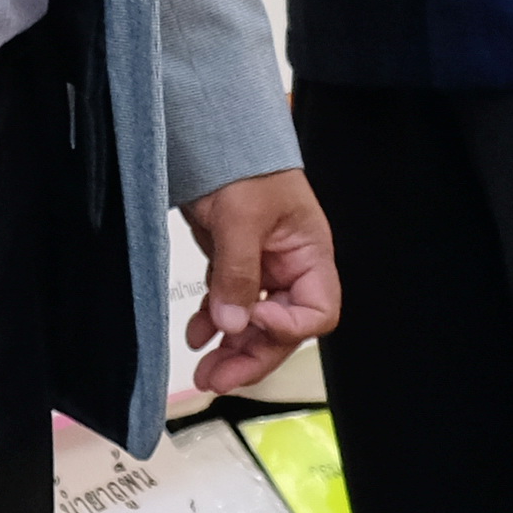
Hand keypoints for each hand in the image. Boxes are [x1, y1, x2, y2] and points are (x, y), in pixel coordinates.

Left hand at [182, 169, 339, 394]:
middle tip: (219, 378)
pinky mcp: (233, 264)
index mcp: (310, 254)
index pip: (317, 312)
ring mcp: (262, 268)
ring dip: (231, 349)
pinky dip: (212, 322)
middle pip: (282, 329)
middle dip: (252, 356)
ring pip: (253, 323)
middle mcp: (291, 268)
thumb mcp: (242, 215)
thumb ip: (238, 270)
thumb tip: (232, 323)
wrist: (211, 133)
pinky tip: (196, 335)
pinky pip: (228, 304)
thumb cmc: (243, 162)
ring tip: (205, 373)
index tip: (253, 318)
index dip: (287, 326)